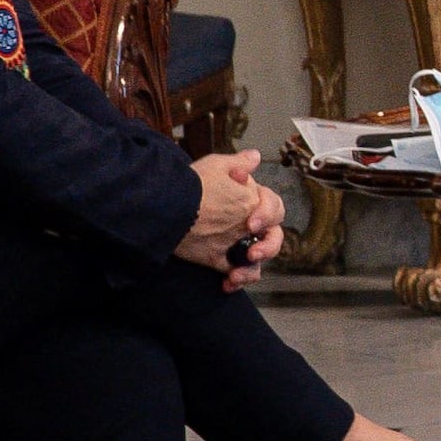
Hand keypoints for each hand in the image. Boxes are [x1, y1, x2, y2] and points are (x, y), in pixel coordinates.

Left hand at [175, 150, 286, 282]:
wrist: (165, 210)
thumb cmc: (193, 187)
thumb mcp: (216, 167)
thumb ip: (239, 164)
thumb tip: (255, 157)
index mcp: (248, 200)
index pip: (274, 208)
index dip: (268, 216)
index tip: (252, 224)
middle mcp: (244, 222)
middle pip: (272, 237)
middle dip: (268, 246)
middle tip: (252, 254)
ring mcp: (233, 242)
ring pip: (257, 259)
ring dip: (252, 268)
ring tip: (236, 274)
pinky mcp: (219, 259)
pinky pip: (238, 273)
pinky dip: (237, 280)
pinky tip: (227, 283)